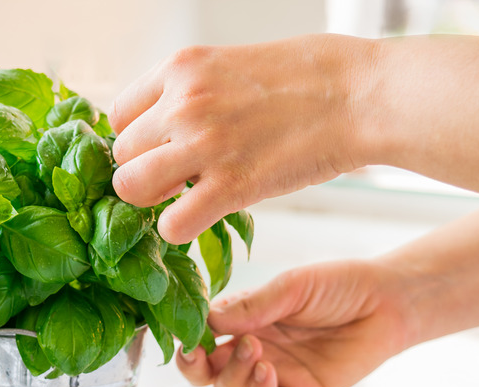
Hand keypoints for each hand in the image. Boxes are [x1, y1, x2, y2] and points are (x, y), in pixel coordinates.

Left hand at [109, 35, 376, 243]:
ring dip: (151, 201)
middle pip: (121, 155)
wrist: (360, 94)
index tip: (159, 150)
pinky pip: (172, 225)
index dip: (137, 140)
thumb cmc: (307, 76)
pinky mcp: (231, 186)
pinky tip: (202, 218)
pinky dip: (179, 230)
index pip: (118, 116)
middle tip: (175, 178)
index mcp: (181, 68)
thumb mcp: (232, 63)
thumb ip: (192, 91)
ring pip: (130, 188)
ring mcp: (203, 145)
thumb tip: (168, 124)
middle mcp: (182, 104)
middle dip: (143, 171)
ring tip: (182, 198)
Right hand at [176, 260, 415, 386]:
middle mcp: (251, 347)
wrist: (386, 302)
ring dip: (231, 375)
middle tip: (200, 351)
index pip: (200, 333)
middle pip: (204, 372)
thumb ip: (251, 304)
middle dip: (193, 366)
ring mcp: (274, 373)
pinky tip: (267, 372)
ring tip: (254, 349)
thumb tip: (208, 317)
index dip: (187, 335)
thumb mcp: (291, 286)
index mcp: (243, 318)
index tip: (186, 329)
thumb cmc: (337, 285)